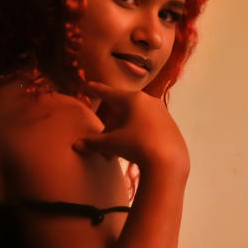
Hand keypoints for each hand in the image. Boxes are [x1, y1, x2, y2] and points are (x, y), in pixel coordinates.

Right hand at [74, 83, 188, 176]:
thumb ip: (93, 142)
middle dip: (112, 120)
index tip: (88, 85)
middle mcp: (149, 101)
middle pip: (124, 107)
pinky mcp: (171, 125)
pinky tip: (135, 147)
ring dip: (125, 129)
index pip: (109, 93)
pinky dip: (138, 132)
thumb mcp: (112, 144)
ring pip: (137, 117)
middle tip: (104, 133)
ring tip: (118, 147)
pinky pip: (149, 125)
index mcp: (132, 100)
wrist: (169, 162)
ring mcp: (162, 113)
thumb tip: (76, 145)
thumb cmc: (137, 146)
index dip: (97, 90)